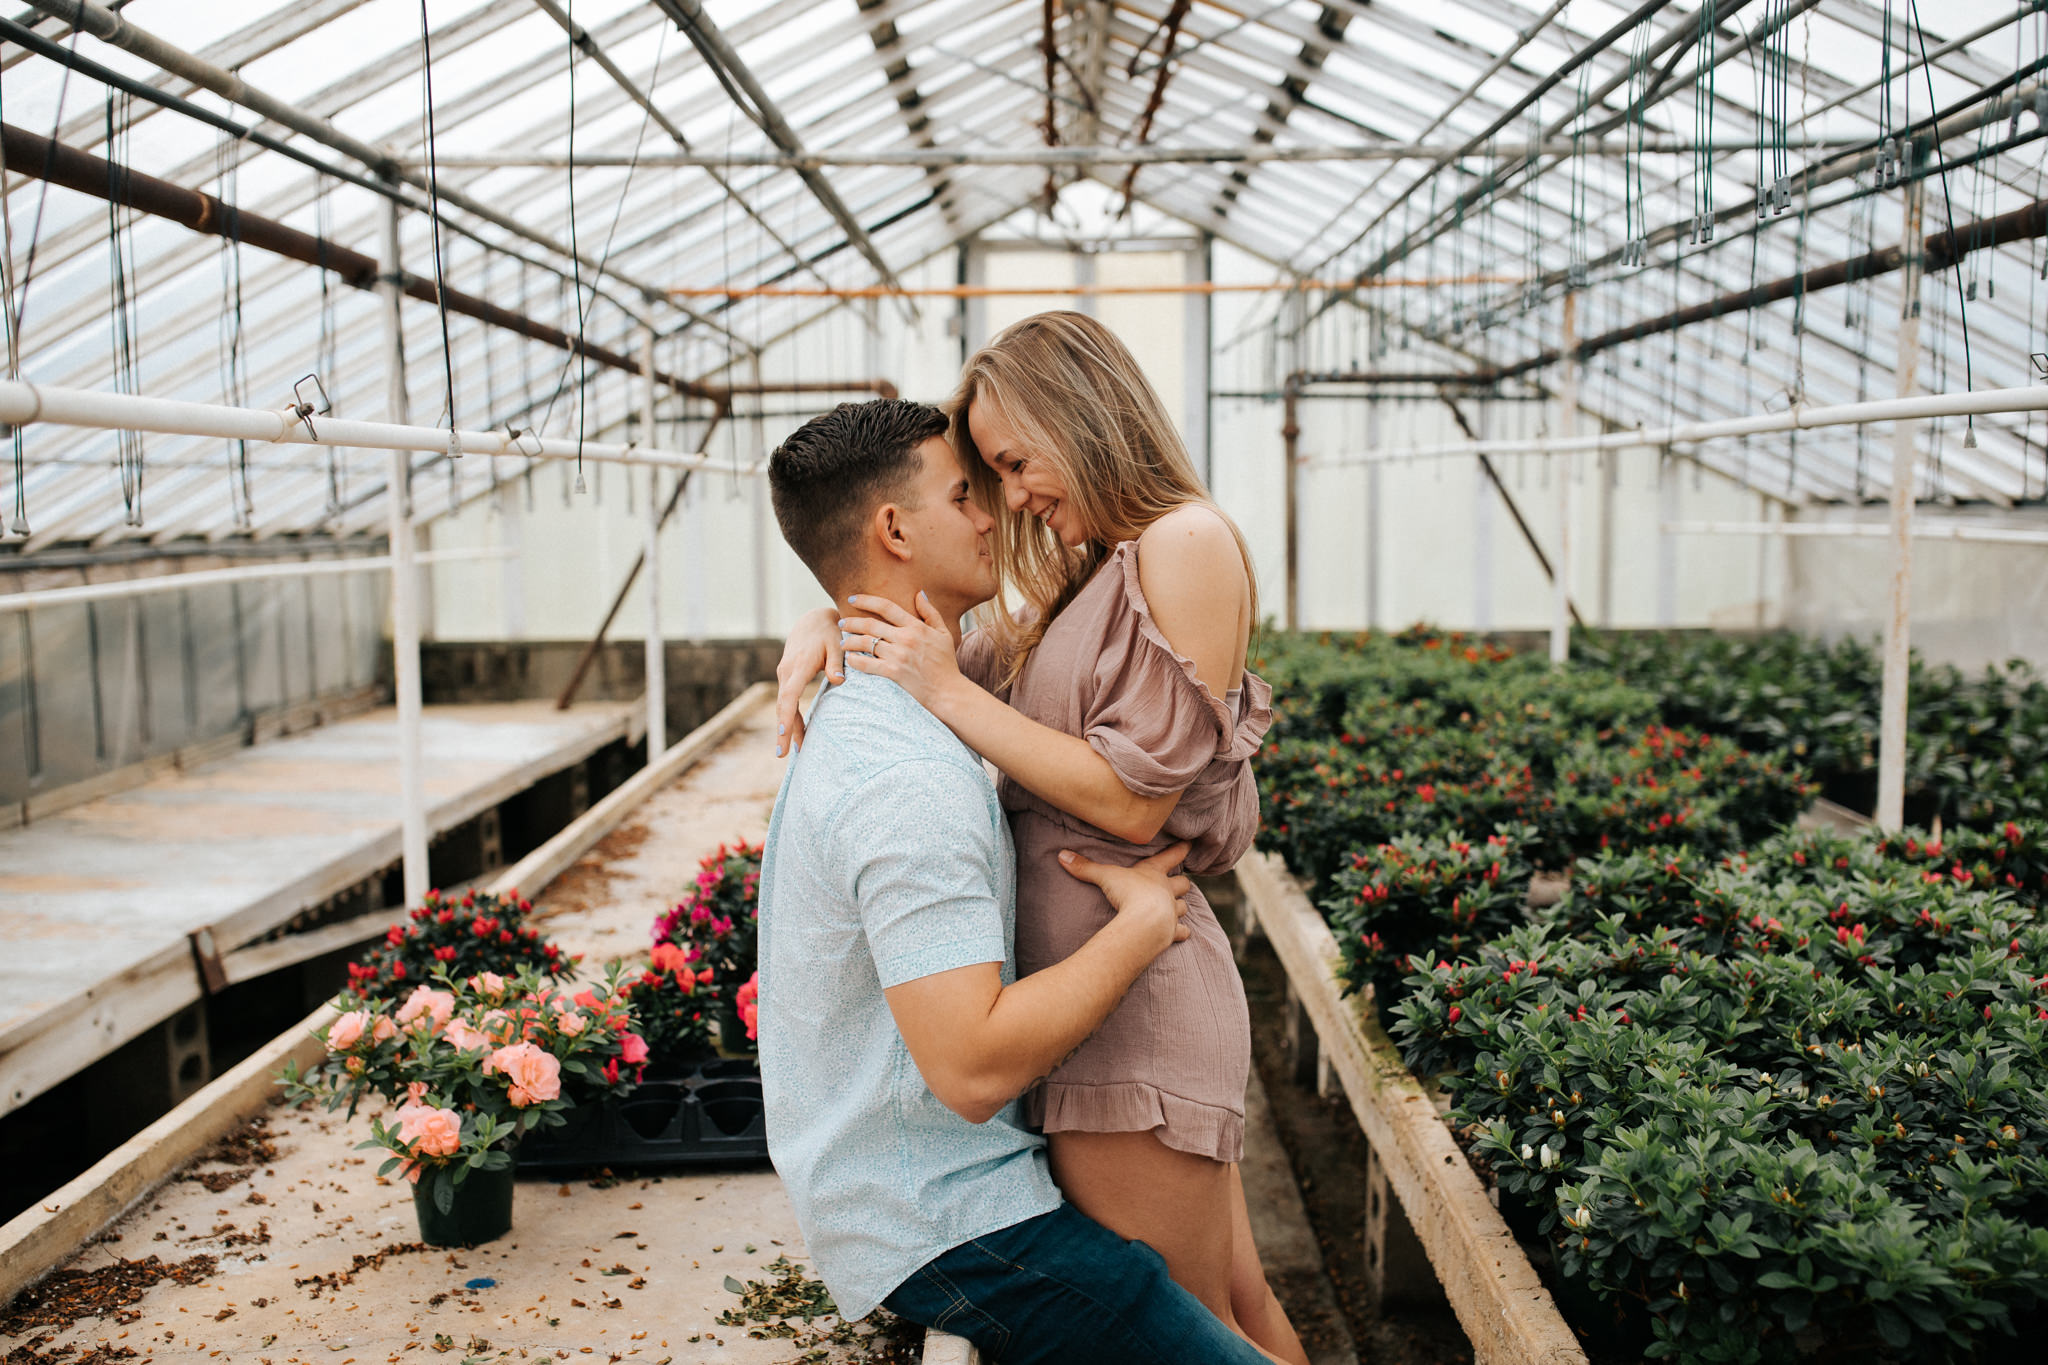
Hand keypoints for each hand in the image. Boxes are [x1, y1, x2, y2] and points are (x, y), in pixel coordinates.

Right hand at [775, 606, 844, 756]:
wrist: (813, 620)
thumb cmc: (829, 632)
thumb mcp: (836, 644)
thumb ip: (837, 663)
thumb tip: (839, 681)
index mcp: (799, 665)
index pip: (789, 695)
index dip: (786, 716)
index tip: (784, 735)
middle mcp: (787, 671)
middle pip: (783, 706)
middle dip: (782, 730)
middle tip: (783, 754)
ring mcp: (784, 674)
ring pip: (784, 705)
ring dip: (787, 727)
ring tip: (792, 751)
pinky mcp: (787, 677)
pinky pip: (787, 700)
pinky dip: (789, 717)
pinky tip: (796, 733)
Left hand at [840, 592, 964, 712]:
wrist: (948, 691)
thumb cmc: (946, 663)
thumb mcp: (943, 633)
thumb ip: (930, 612)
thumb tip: (919, 593)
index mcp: (916, 626)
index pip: (886, 607)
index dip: (866, 600)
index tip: (852, 599)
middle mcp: (906, 638)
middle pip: (870, 624)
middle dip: (851, 622)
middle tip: (841, 623)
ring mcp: (899, 655)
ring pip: (866, 643)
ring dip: (849, 641)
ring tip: (843, 643)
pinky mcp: (893, 672)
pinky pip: (867, 664)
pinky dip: (855, 661)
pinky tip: (849, 659)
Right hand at [1056, 842, 1194, 951]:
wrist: (1144, 922)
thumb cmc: (1129, 893)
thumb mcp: (1105, 876)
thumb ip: (1085, 867)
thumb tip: (1062, 855)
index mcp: (1154, 873)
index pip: (1172, 856)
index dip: (1180, 850)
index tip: (1189, 844)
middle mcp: (1167, 891)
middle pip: (1183, 884)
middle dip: (1182, 883)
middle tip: (1181, 882)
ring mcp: (1172, 912)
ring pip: (1183, 907)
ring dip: (1180, 907)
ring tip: (1177, 908)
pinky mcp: (1172, 931)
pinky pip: (1182, 931)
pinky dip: (1181, 932)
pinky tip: (1180, 933)